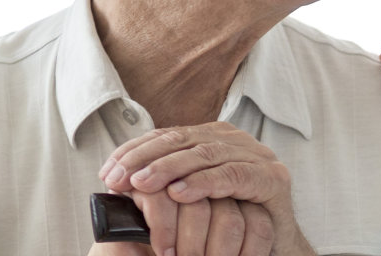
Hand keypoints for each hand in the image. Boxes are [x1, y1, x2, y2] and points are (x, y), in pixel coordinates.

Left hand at [98, 122, 310, 255]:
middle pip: (183, 140)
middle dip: (146, 159)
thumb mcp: (190, 198)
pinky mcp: (272, 177)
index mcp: (213, 138)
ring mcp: (257, 156)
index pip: (167, 135)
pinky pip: (234, 175)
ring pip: (206, 154)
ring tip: (143, 184)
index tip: (108, 171)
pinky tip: (180, 193)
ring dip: (169, 168)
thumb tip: (116, 178)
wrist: (272, 246)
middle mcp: (235, 141)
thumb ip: (165, 181)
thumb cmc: (227, 223)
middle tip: (120, 178)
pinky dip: (204, 182)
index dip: (134, 151)